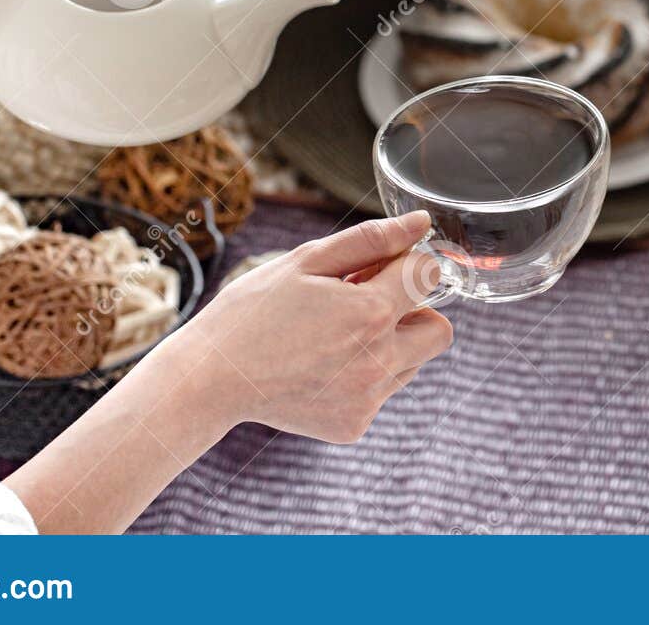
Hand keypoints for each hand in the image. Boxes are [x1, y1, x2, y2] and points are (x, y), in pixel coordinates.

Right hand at [161, 211, 453, 442]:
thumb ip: (371, 240)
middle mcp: (379, 361)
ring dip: (390, 344)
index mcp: (371, 313)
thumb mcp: (306, 262)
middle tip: (367, 305)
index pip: (429, 274)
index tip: (374, 268)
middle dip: (414, 311)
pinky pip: (382, 392)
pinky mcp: (354, 426)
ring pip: (413, 362)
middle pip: (440, 330)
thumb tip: (421, 223)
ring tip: (336, 336)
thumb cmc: (252, 311)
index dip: (404, 263)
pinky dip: (364, 376)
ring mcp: (368, 399)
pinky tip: (321, 367)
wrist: (208, 380)